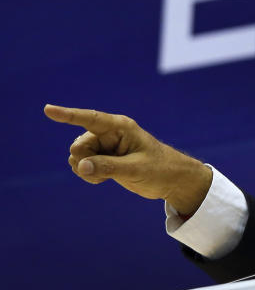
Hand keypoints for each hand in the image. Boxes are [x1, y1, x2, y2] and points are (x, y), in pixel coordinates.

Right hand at [44, 105, 211, 216]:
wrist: (172, 180)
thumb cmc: (160, 169)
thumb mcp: (135, 169)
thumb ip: (107, 167)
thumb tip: (79, 166)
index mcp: (120, 127)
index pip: (90, 119)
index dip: (68, 115)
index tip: (47, 109)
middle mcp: (110, 134)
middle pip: (79, 146)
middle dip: (85, 161)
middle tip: (106, 170)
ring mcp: (105, 146)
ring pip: (77, 157)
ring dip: (86, 170)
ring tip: (107, 176)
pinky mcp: (103, 158)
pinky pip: (82, 166)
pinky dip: (88, 175)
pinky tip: (103, 180)